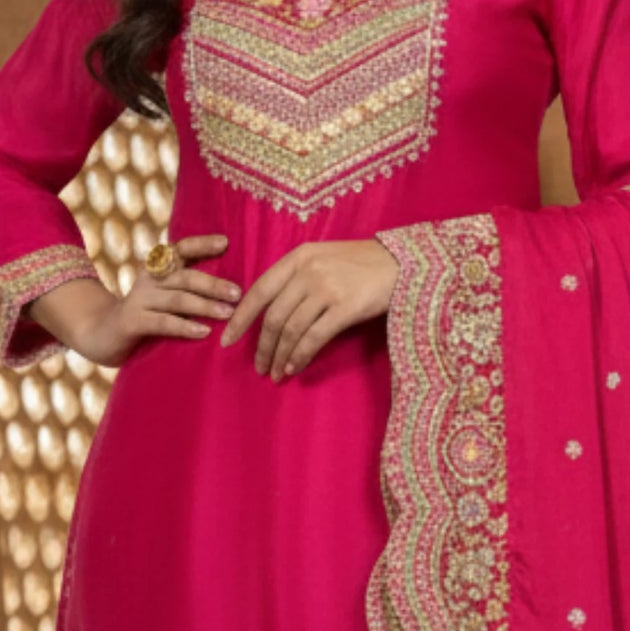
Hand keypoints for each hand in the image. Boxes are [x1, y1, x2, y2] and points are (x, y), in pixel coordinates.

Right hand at [52, 235, 239, 366]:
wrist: (100, 333)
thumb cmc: (144, 314)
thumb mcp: (162, 295)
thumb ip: (186, 287)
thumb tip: (229, 288)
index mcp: (157, 268)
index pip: (181, 249)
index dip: (202, 244)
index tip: (226, 242)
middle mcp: (148, 279)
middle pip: (185, 276)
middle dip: (214, 284)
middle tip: (238, 293)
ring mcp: (139, 299)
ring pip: (177, 299)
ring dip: (205, 306)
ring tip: (228, 313)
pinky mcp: (132, 322)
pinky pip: (163, 323)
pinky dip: (184, 327)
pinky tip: (203, 332)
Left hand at [217, 238, 397, 378]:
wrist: (402, 263)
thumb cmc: (362, 264)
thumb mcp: (324, 258)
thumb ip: (297, 276)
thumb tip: (270, 311)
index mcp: (298, 257)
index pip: (259, 290)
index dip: (240, 318)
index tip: (227, 340)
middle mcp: (308, 271)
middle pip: (273, 316)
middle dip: (262, 346)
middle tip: (258, 367)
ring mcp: (326, 288)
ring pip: (291, 330)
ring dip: (279, 356)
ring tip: (275, 373)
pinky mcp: (345, 307)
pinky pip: (313, 338)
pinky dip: (300, 356)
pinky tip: (293, 368)